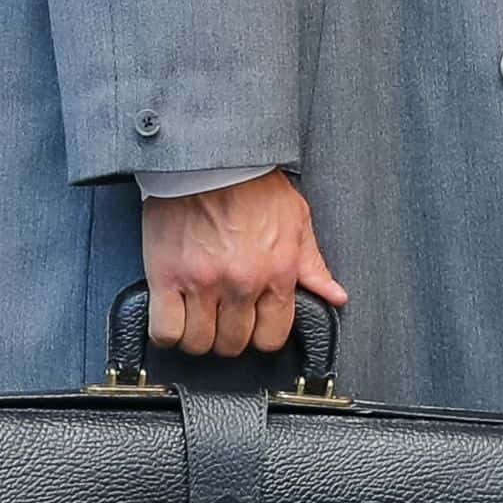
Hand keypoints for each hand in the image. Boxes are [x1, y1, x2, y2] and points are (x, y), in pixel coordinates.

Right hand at [141, 171, 346, 356]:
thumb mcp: (297, 220)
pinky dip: (168, 333)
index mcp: (277, 274)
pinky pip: (166, 331)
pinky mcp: (166, 277)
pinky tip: (172, 318)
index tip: (251, 325)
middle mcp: (242, 284)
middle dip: (228, 337)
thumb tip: (336, 296)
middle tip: (221, 318)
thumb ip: (314, 266)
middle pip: (233, 344)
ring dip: (198, 337)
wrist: (209, 158)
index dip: (260, 336)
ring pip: (199, 343)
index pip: (271, 337)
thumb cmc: (254, 184)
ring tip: (196, 319)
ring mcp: (203, 283)